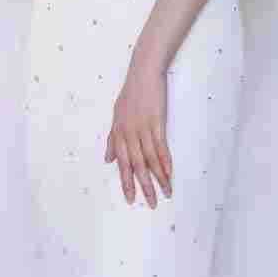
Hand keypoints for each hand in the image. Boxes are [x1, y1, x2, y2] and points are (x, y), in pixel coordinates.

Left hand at [104, 57, 172, 206]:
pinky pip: (161, 146)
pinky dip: (166, 161)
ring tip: (166, 193)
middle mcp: (128, 133)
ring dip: (159, 178)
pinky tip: (169, 173)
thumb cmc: (131, 94)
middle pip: (137, 165)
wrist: (143, 73)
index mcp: (118, 133)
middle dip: (144, 186)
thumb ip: (112, 139)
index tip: (131, 199)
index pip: (122, 163)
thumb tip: (107, 160)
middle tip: (151, 203)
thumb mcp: (117, 116)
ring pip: (150, 159)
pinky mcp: (157, 122)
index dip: (127, 182)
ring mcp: (143, 128)